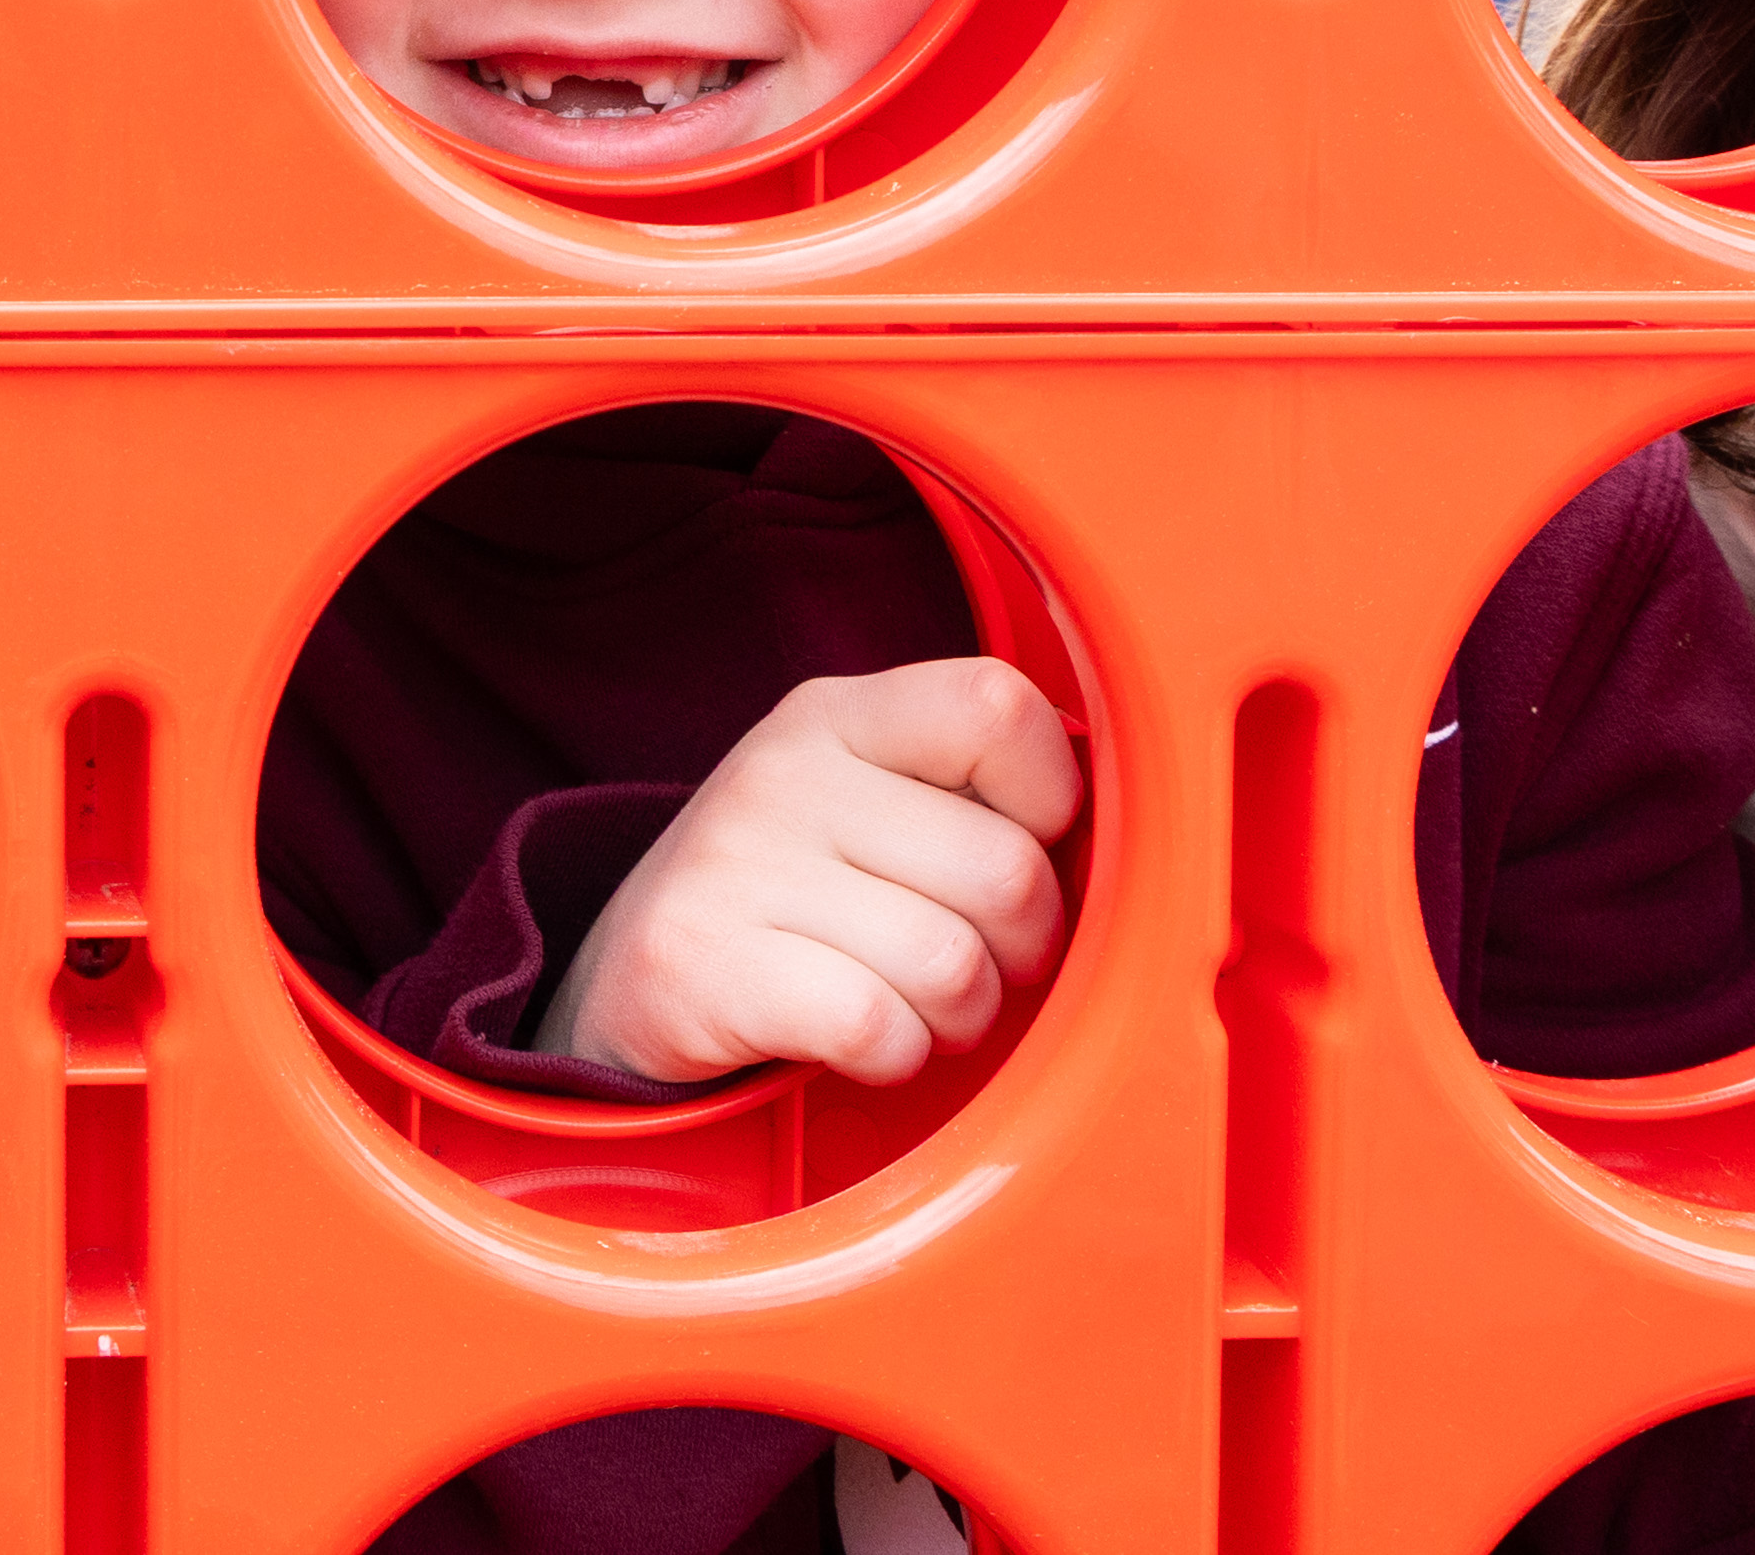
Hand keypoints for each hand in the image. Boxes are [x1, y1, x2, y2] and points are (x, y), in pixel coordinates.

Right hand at [541, 659, 1083, 1087]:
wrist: (633, 980)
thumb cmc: (800, 898)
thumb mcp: (873, 806)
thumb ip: (978, 796)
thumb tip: (1131, 832)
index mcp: (839, 716)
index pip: (1001, 709)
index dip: (1048, 800)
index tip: (1014, 846)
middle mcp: (781, 772)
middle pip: (1008, 871)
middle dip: (1016, 950)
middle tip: (963, 959)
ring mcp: (732, 862)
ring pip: (954, 966)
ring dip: (956, 1017)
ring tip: (905, 1001)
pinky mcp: (701, 962)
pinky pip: (879, 1027)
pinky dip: (894, 1056)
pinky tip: (855, 1036)